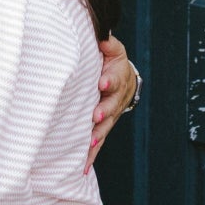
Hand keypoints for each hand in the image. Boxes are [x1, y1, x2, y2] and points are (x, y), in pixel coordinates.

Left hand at [87, 34, 137, 172]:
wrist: (122, 79)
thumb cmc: (111, 61)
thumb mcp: (112, 49)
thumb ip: (107, 43)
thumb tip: (101, 36)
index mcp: (116, 79)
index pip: (114, 79)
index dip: (110, 81)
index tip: (103, 82)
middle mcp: (114, 100)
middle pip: (111, 107)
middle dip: (103, 112)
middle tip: (95, 116)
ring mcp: (109, 116)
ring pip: (104, 128)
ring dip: (97, 137)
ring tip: (89, 145)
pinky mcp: (101, 128)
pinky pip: (96, 143)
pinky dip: (90, 156)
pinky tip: (82, 169)